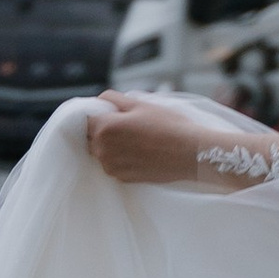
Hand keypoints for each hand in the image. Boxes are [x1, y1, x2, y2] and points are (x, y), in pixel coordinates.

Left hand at [82, 92, 212, 185]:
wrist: (191, 154)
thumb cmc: (169, 126)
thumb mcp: (142, 103)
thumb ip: (114, 99)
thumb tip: (100, 101)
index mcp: (104, 127)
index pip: (87, 118)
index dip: (101, 114)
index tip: (116, 114)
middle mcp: (102, 149)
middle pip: (92, 136)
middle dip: (104, 130)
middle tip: (129, 126)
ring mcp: (111, 166)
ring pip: (101, 152)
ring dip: (112, 145)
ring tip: (137, 140)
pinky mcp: (121, 178)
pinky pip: (112, 164)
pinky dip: (120, 158)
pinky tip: (140, 153)